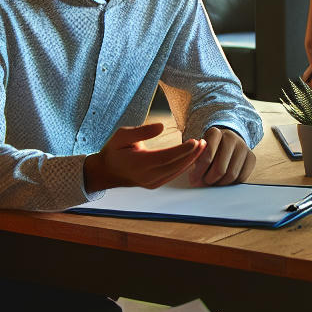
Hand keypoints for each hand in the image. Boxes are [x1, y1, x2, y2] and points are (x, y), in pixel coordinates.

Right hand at [84, 123, 203, 190]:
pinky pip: (173, 175)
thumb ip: (141, 131)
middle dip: (192, 154)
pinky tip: (193, 156)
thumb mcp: (122, 135)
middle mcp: (146, 176)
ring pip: (176, 171)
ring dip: (191, 160)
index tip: (195, 141)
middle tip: (204, 142)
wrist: (107, 171)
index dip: (182, 150)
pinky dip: (184, 165)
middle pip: (175, 165)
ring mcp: (151, 183)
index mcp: (138, 163)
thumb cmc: (115, 150)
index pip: (165, 157)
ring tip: (202, 147)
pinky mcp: (155, 184)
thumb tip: (161, 126)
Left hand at [190, 126, 254, 185]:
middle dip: (210, 180)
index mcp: (215, 132)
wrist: (227, 142)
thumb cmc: (208, 149)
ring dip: (220, 183)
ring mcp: (243, 147)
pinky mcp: (252, 157)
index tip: (193, 178)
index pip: (207, 156)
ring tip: (213, 182)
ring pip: (231, 174)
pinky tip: (224, 180)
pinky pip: (242, 177)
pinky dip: (232, 183)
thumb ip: (194, 159)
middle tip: (204, 183)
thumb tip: (194, 178)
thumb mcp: (199, 149)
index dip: (199, 171)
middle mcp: (231, 137)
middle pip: (220, 168)